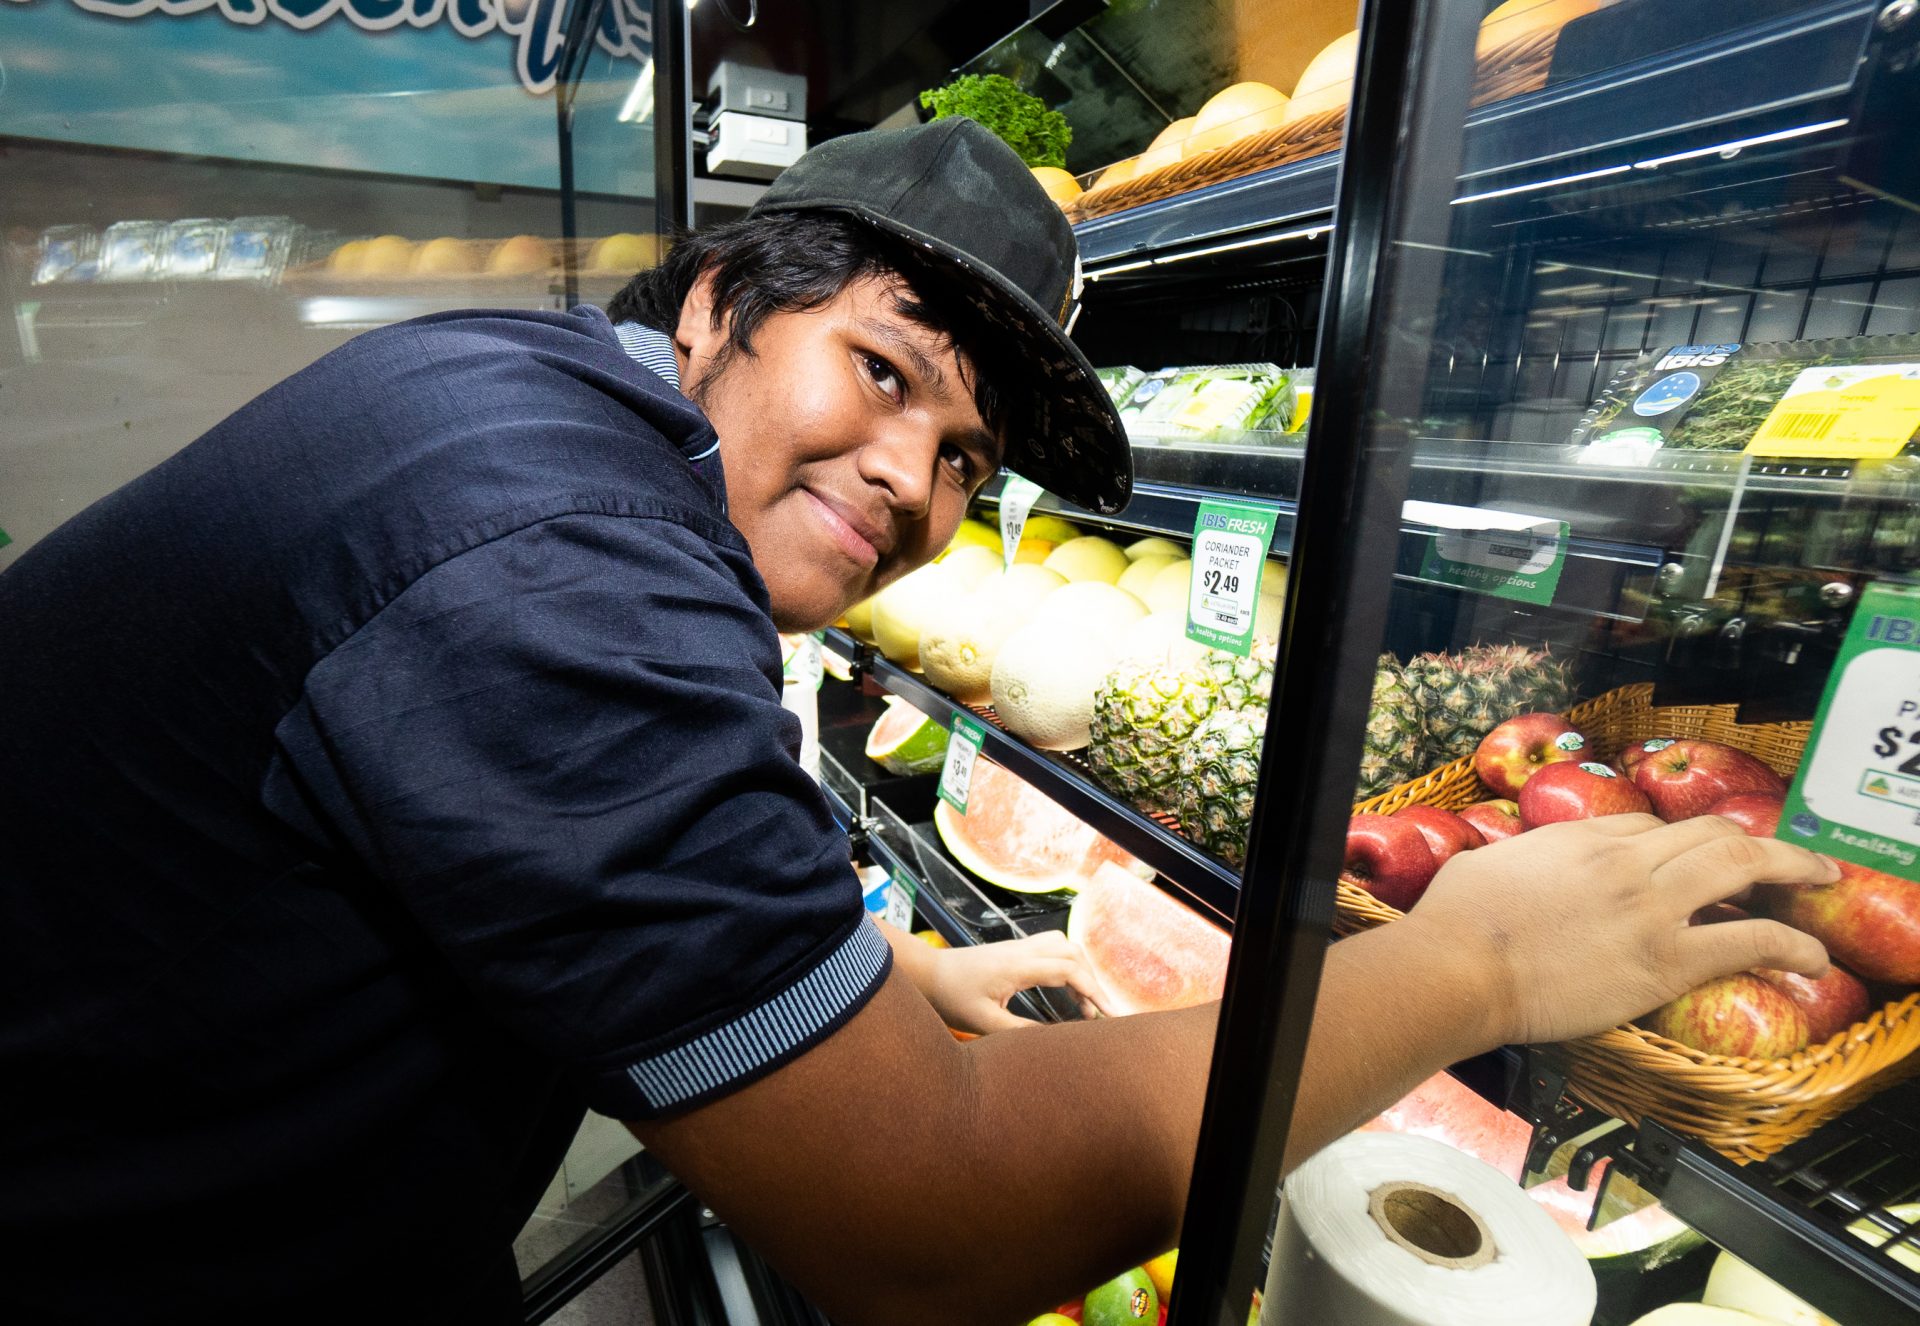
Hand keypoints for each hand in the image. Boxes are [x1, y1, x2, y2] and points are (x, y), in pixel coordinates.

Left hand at [920, 931, 1114, 1033]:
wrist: (928, 974)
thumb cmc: (951, 997)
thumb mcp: (985, 1023)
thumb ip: (1021, 1031)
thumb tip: (1056, 1041)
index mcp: (1017, 967)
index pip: (1069, 970)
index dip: (1093, 991)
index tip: (1108, 1014)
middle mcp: (1021, 950)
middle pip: (1073, 953)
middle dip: (1092, 982)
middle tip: (1098, 1014)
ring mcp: (1018, 947)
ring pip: (1064, 945)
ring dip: (1081, 969)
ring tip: (1084, 1003)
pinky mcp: (1014, 950)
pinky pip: (1051, 947)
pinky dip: (1067, 964)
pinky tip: (1065, 988)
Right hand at [1403, 813, 1834, 1046]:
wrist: (1459, 967)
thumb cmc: (1456, 922)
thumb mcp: (1488, 863)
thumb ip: (1524, 860)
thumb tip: (1521, 869)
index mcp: (1581, 838)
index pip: (1647, 824)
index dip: (1677, 841)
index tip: (1689, 861)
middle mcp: (1625, 862)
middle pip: (1708, 833)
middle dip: (1755, 839)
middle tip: (1786, 853)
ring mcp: (1650, 908)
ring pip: (1741, 866)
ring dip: (1791, 868)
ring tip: (1818, 878)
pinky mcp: (1666, 961)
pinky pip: (1748, 940)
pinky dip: (1790, 944)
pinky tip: (1812, 957)